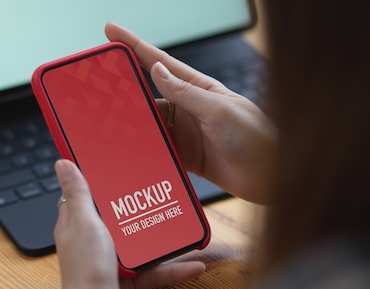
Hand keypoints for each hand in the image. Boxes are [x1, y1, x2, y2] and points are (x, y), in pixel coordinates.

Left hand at [44, 159, 205, 288]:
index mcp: (78, 224)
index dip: (101, 181)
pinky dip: (172, 270)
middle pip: (119, 218)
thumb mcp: (85, 223)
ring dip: (161, 240)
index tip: (120, 167)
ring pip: (140, 245)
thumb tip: (63, 164)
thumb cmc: (86, 272)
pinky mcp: (127, 282)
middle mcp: (93, 242)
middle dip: (140, 209)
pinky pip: (153, 271)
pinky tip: (192, 266)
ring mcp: (110, 262)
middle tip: (160, 193)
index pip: (87, 196)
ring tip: (181, 228)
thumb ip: (78, 193)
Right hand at [105, 23, 276, 203]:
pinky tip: (131, 152)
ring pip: (149, 125)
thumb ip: (186, 93)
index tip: (111, 31)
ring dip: (132, 126)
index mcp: (198, 89)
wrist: (272, 177)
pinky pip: (158, 151)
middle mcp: (188, 108)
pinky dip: (144, 151)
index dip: (134, 45)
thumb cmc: (257, 137)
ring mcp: (185, 133)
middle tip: (97, 88)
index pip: (159, 62)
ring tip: (109, 125)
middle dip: (124, 90)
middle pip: (148, 95)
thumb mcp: (219, 110)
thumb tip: (157, 70)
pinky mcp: (186, 156)